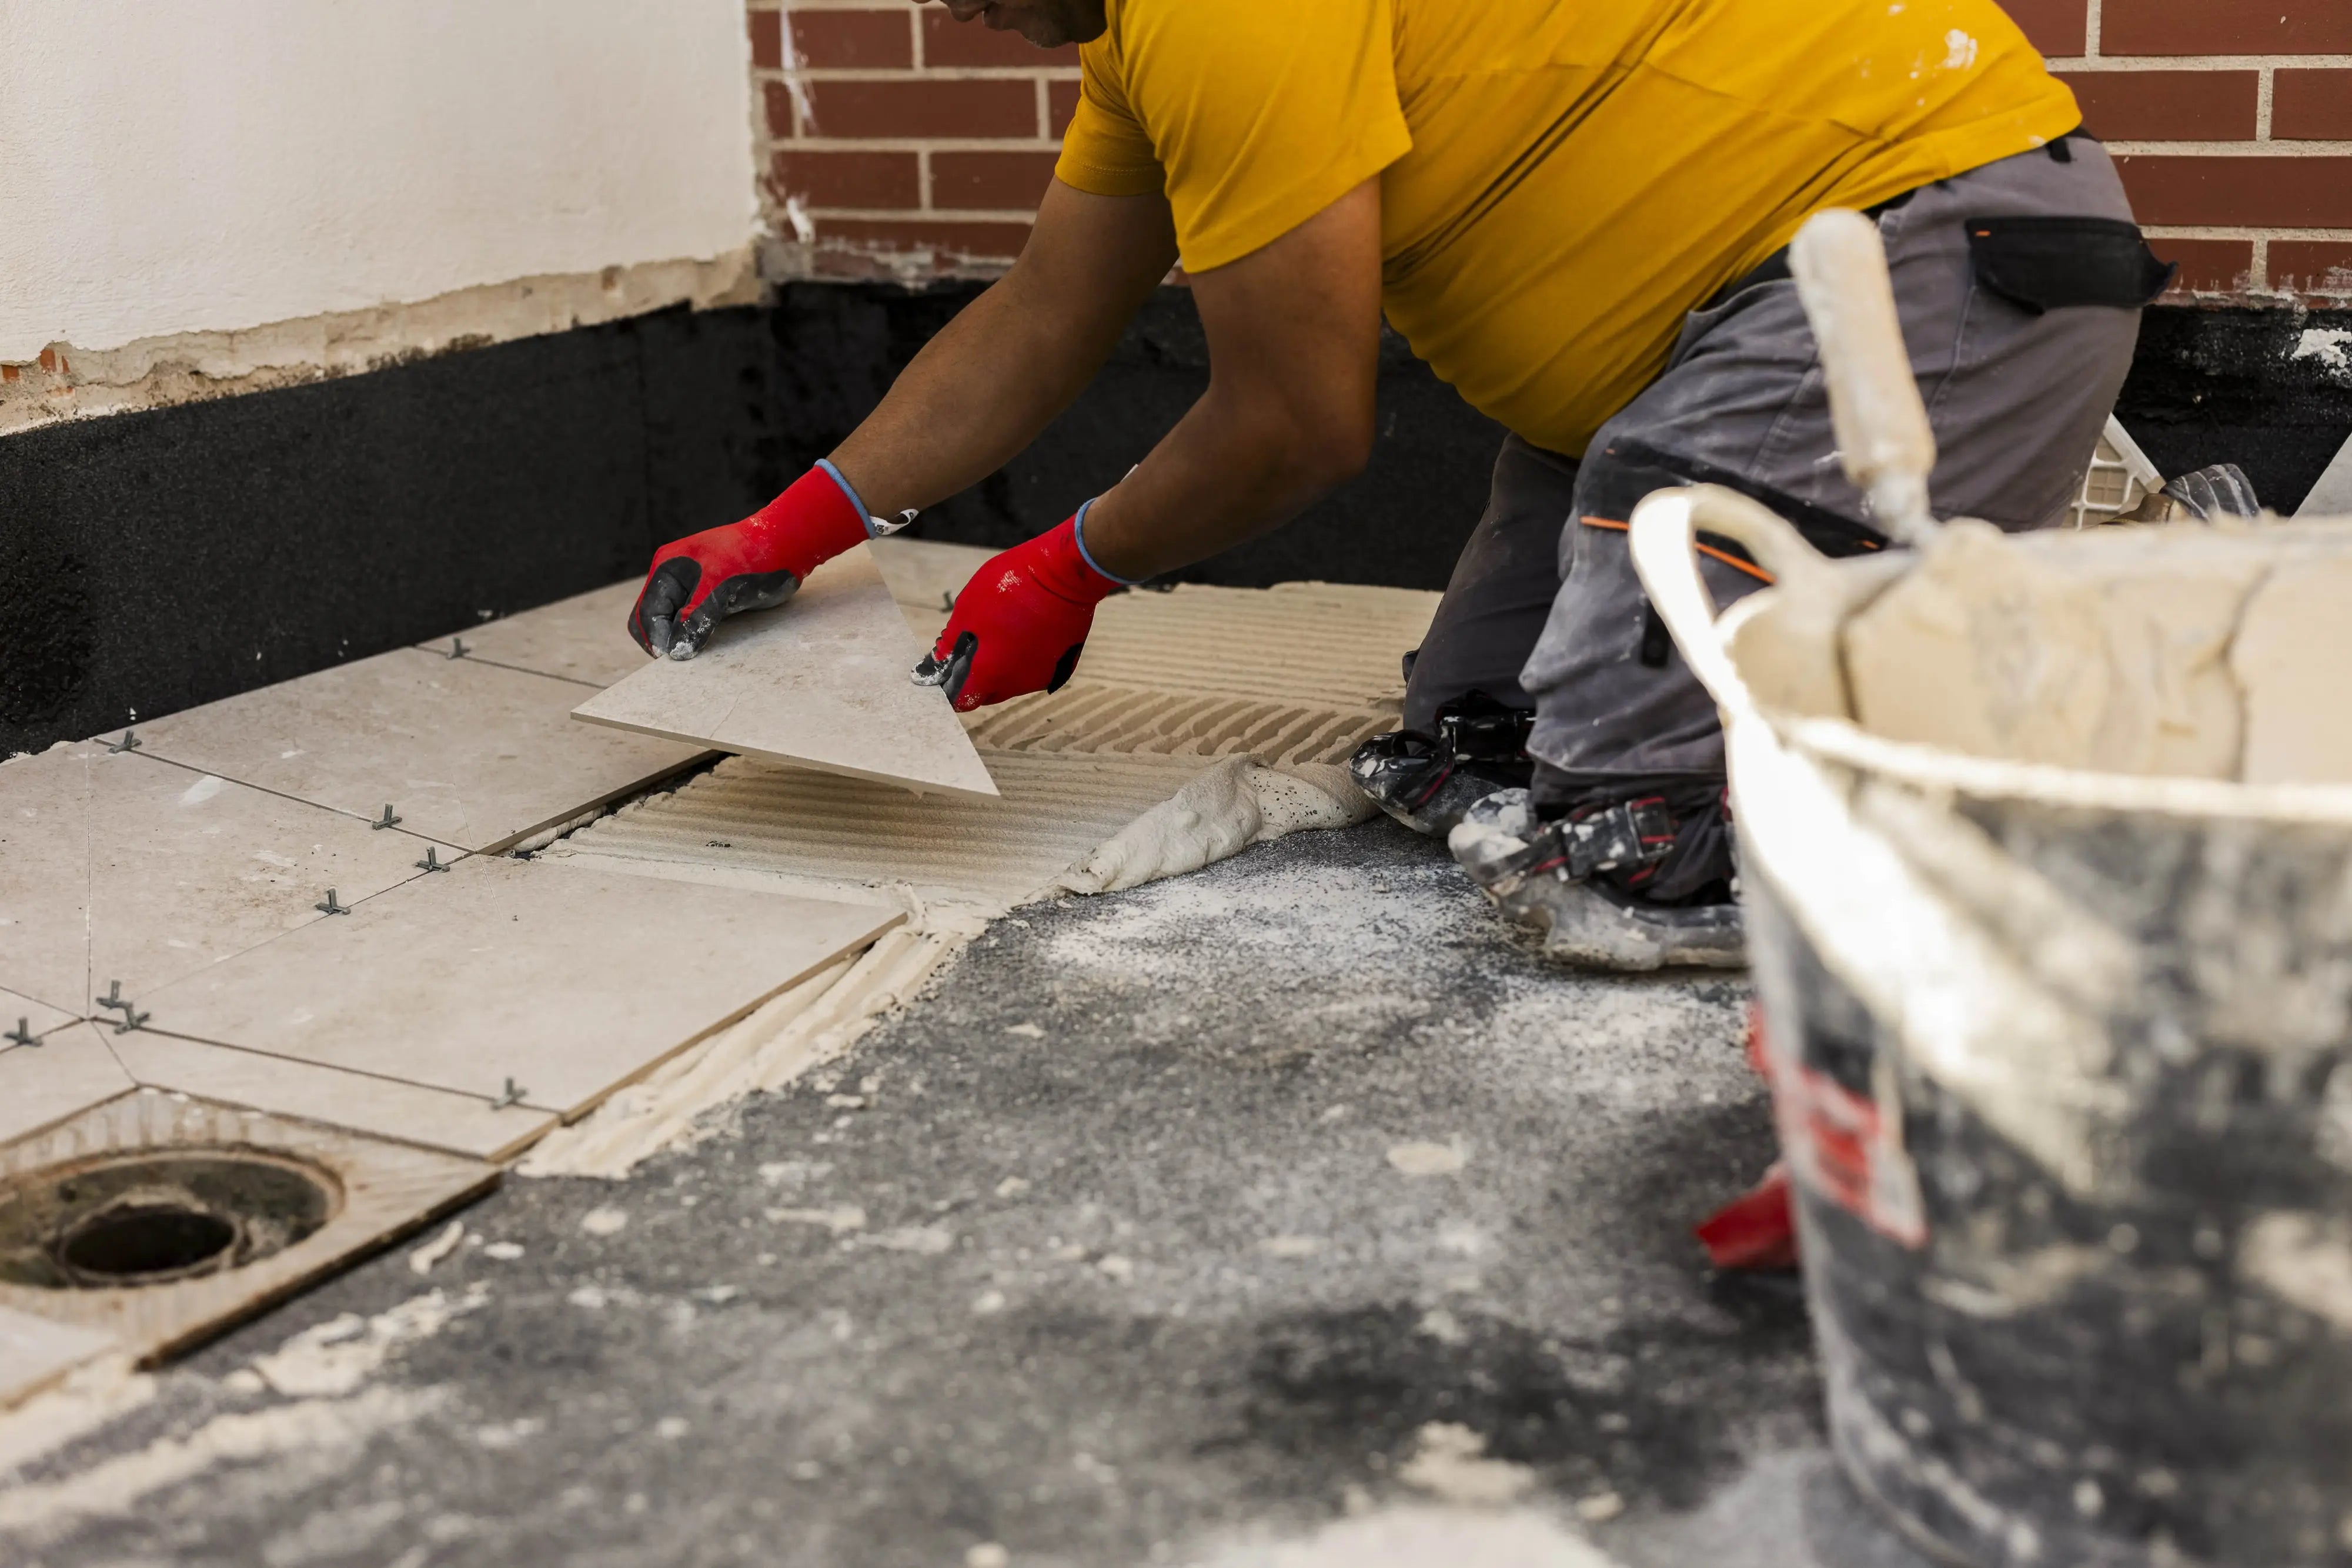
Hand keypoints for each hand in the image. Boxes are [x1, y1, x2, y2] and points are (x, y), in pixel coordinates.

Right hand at [630, 464, 872, 657]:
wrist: (788, 546)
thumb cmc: (754, 560)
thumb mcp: (720, 590)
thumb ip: (694, 619)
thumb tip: (675, 650)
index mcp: (667, 569)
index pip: (646, 614)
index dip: (657, 638)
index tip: (675, 657)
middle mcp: (674, 578)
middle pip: (652, 620)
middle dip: (663, 640)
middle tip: (685, 658)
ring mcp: (691, 587)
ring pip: (671, 623)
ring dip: (679, 639)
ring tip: (696, 654)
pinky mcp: (710, 598)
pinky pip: (691, 622)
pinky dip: (694, 636)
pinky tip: (708, 646)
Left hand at [914, 513, 1125, 710]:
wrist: (1065, 575)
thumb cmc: (1012, 587)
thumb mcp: (968, 607)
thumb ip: (951, 640)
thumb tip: (942, 658)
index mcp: (988, 673)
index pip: (960, 699)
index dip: (951, 686)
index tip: (948, 670)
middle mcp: (1015, 684)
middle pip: (987, 693)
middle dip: (977, 676)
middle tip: (974, 647)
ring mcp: (1040, 678)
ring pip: (1012, 682)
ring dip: (1004, 667)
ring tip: (1005, 633)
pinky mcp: (1060, 669)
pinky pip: (1035, 671)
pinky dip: (1027, 659)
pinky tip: (1028, 633)